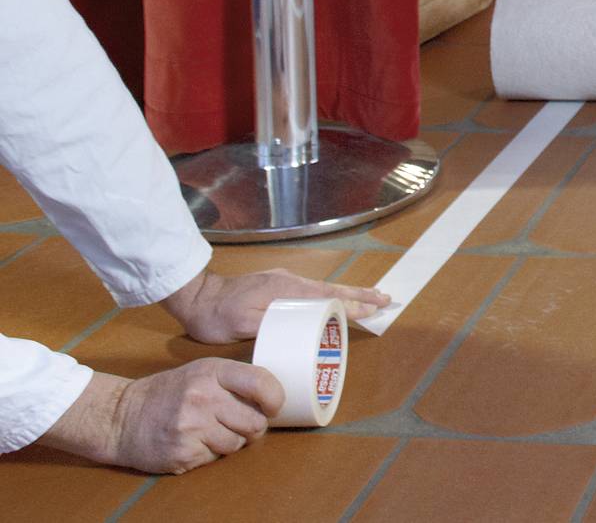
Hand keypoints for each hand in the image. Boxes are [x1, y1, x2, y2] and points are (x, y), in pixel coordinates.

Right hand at [36, 362, 283, 474]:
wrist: (120, 417)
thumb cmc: (168, 393)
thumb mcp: (200, 372)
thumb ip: (234, 380)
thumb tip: (274, 396)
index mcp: (212, 372)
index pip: (261, 382)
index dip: (275, 398)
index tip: (272, 406)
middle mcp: (203, 397)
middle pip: (255, 422)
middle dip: (252, 427)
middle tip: (238, 423)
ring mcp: (191, 427)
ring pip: (237, 444)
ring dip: (229, 442)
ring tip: (209, 431)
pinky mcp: (182, 453)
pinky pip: (214, 458)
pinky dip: (208, 453)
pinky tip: (192, 442)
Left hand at [160, 268, 389, 343]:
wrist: (195, 297)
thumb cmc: (216, 315)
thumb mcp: (240, 324)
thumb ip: (270, 323)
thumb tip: (298, 327)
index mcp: (286, 289)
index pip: (327, 298)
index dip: (351, 305)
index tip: (374, 309)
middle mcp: (289, 281)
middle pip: (332, 289)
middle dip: (360, 295)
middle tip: (386, 298)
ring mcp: (283, 282)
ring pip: (323, 289)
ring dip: (348, 294)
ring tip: (370, 298)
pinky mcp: (276, 285)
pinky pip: (312, 290)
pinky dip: (331, 294)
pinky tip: (334, 299)